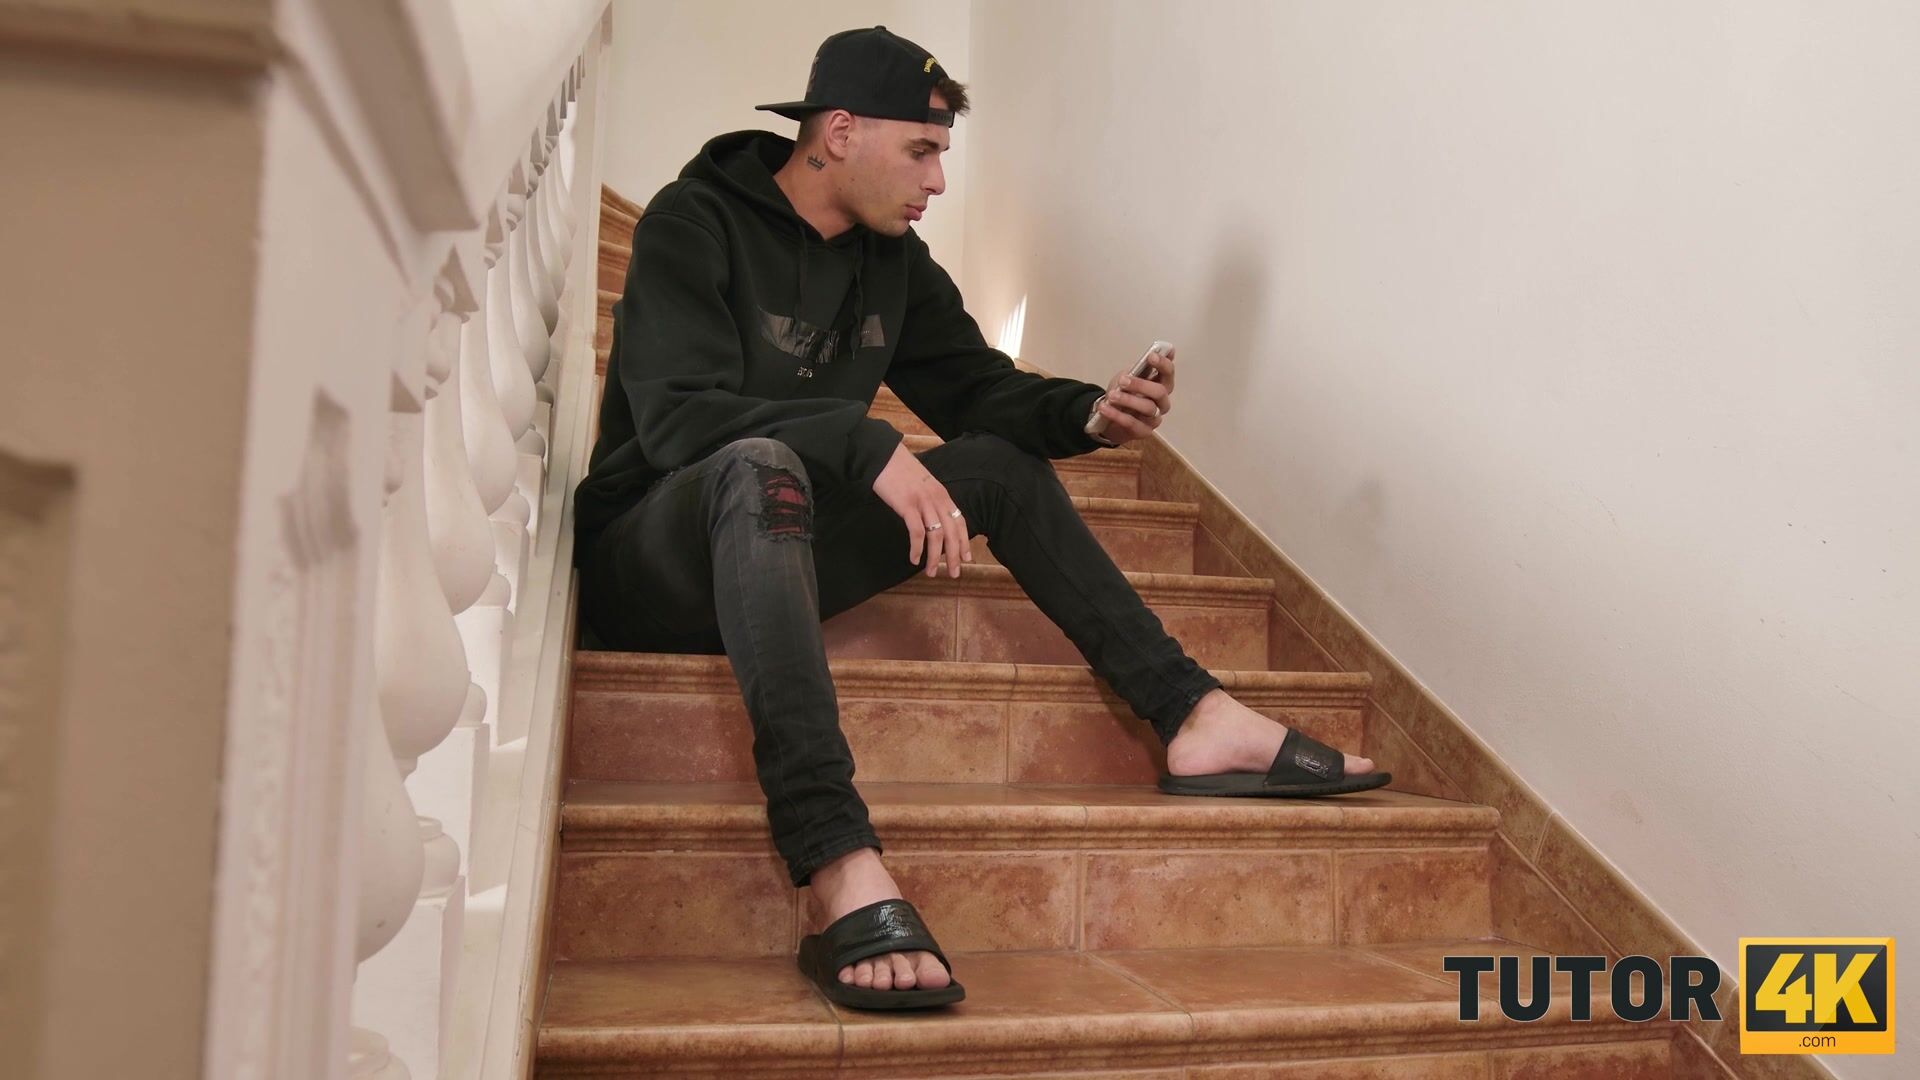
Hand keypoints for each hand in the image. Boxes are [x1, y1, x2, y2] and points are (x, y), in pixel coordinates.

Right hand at [871, 442, 971, 577]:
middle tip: (953, 574)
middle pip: (951, 532)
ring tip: (930, 572)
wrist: (883, 457)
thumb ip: (931, 500)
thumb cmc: (899, 471)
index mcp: (942, 494)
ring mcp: (923, 502)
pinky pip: (917, 532)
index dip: (964, 541)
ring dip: (934, 557)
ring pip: (936, 536)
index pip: (959, 521)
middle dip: (954, 556)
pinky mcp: (907, 506)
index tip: (966, 558)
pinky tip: (914, 559)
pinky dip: (917, 548)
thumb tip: (933, 520)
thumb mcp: (922, 484)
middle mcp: (937, 499)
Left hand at [1093, 345, 1175, 444]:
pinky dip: (1117, 415)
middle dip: (1141, 385)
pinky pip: (1132, 423)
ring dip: (1128, 400)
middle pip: (1159, 392)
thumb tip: (1152, 354)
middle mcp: (1162, 402)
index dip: (1162, 364)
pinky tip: (1105, 407)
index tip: (1151, 356)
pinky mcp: (1144, 431)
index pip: (1168, 373)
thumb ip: (1139, 368)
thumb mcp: (1128, 377)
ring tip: (1111, 396)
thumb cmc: (1123, 393)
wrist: (1109, 416)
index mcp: (1161, 385)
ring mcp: (1155, 418)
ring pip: (1147, 408)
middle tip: (1123, 381)